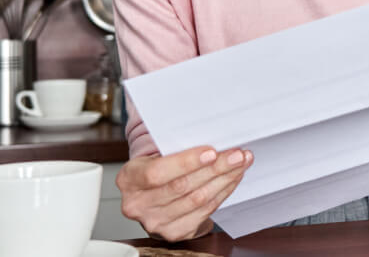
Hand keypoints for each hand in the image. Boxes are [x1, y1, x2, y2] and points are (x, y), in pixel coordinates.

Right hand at [117, 145, 253, 240]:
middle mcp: (138, 205)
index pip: (157, 173)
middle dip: (215, 169)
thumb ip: (175, 146)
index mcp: (129, 179)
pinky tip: (231, 179)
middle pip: (182, 187)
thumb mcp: (155, 153)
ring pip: (197, 200)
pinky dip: (222, 193)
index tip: (211, 152)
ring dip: (224, 180)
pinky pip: (205, 211)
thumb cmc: (156, 165)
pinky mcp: (174, 232)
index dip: (186, 162)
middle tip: (237, 155)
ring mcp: (155, 222)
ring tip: (240, 164)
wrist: (150, 193)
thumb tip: (213, 136)